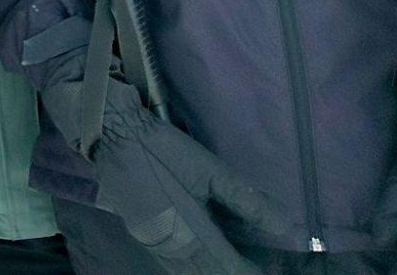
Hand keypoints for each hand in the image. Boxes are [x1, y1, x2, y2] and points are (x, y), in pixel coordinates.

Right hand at [42, 74, 283, 274]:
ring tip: (233, 263)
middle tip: (257, 266)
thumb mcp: (209, 170)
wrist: (111, 136)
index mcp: (192, 236)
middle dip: (234, 273)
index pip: (230, 270)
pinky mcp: (142, 235)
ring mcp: (154, 245)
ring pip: (188, 274)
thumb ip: (246, 200)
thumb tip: (285, 228)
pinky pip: (174, 266)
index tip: (273, 268)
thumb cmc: (163, 150)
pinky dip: (192, 268)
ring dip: (212, 271)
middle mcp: (173, 250)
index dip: (253, 272)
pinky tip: (201, 258)